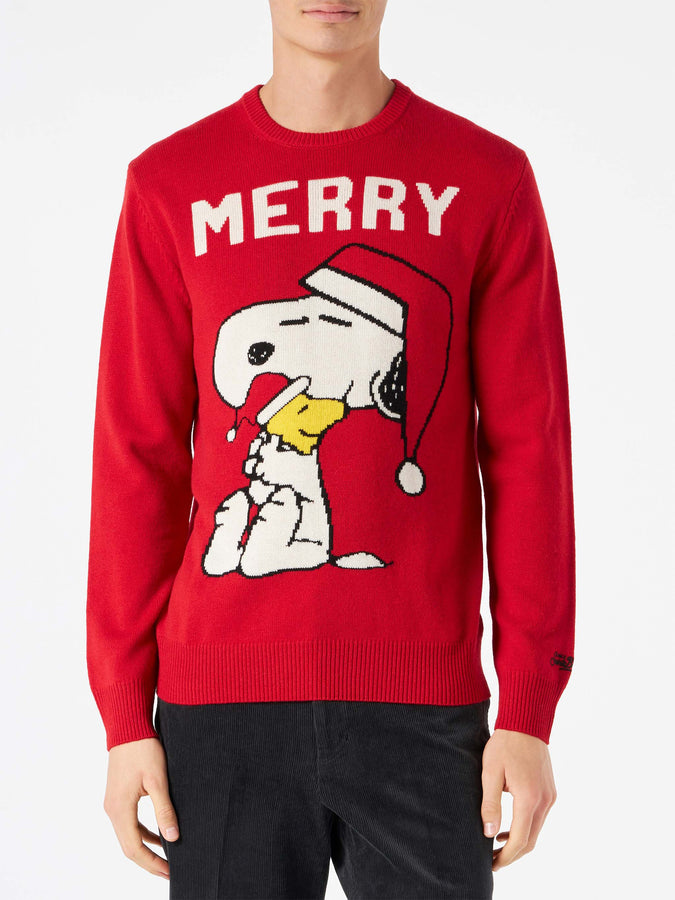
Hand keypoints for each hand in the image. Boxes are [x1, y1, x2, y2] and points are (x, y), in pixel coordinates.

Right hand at [103, 737, 178, 879]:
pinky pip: (129, 823)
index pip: (133, 848)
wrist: (128, 728)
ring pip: (128, 835)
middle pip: (129, 846)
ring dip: (146, 847)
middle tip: (170, 870)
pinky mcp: (118, 796)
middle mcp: (112, 810)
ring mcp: (113, 804)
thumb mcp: (158, 780)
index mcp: (120, 809)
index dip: (151, 863)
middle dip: (149, 860)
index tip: (169, 871)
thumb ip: (164, 810)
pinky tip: (158, 835)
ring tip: (167, 857)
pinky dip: (143, 832)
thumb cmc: (143, 749)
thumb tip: (173, 838)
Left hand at [480, 728, 556, 870]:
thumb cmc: (505, 745)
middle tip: (492, 861)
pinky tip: (508, 827)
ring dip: (519, 842)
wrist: (525, 723)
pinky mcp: (550, 791)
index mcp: (529, 798)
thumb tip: (489, 833)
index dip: (506, 857)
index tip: (491, 864)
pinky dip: (525, 827)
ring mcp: (550, 796)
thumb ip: (490, 804)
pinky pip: (539, 817)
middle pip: (531, 841)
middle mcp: (544, 801)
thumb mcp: (490, 772)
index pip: (520, 840)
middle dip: (512, 855)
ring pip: (536, 830)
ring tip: (496, 846)